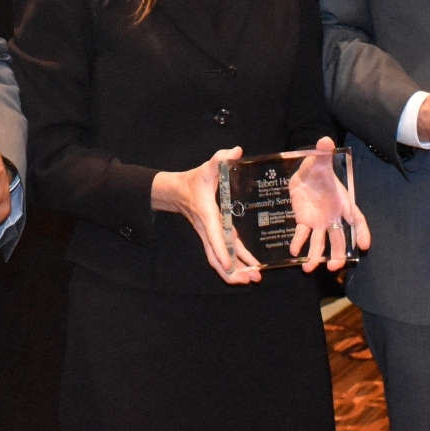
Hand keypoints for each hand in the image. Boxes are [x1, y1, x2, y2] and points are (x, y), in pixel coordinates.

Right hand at [151, 147, 262, 283]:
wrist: (177, 191)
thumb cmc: (194, 180)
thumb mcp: (208, 167)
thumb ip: (221, 158)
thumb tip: (236, 151)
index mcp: (207, 214)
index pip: (214, 235)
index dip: (222, 250)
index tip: (229, 264)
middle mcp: (207, 229)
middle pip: (216, 256)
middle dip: (231, 271)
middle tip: (249, 280)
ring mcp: (209, 235)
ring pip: (219, 260)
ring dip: (234, 272)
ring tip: (252, 280)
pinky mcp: (213, 237)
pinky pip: (222, 254)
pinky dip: (234, 264)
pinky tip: (249, 269)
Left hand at [287, 136, 371, 271]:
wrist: (304, 173)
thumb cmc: (318, 167)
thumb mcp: (319, 159)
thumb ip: (323, 151)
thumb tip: (326, 140)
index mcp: (343, 201)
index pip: (356, 219)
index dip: (361, 232)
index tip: (363, 245)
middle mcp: (333, 215)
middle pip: (339, 237)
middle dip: (337, 253)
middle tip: (334, 266)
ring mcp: (319, 221)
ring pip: (321, 241)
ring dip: (317, 255)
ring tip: (310, 267)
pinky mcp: (304, 221)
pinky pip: (302, 234)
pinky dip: (299, 242)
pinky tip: (294, 251)